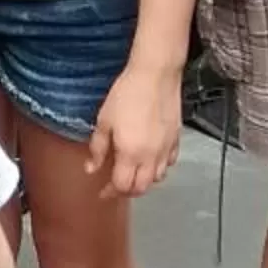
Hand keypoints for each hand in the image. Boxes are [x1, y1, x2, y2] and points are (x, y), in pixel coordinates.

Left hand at [87, 61, 185, 198]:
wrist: (155, 75)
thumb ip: (98, 148)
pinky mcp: (176, 139)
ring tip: (133, 174)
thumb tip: (91, 168)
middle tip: (116, 186)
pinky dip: (160, 168)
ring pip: (158, 178)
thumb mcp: (104, 120)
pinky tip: (151, 159)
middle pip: (142, 187)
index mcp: (130, 154)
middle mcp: (151, 156)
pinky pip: (169, 162)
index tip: (103, 191)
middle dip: (127, 191)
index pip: (122, 186)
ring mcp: (166, 149)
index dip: (111, 192)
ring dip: (144, 181)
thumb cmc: (128, 93)